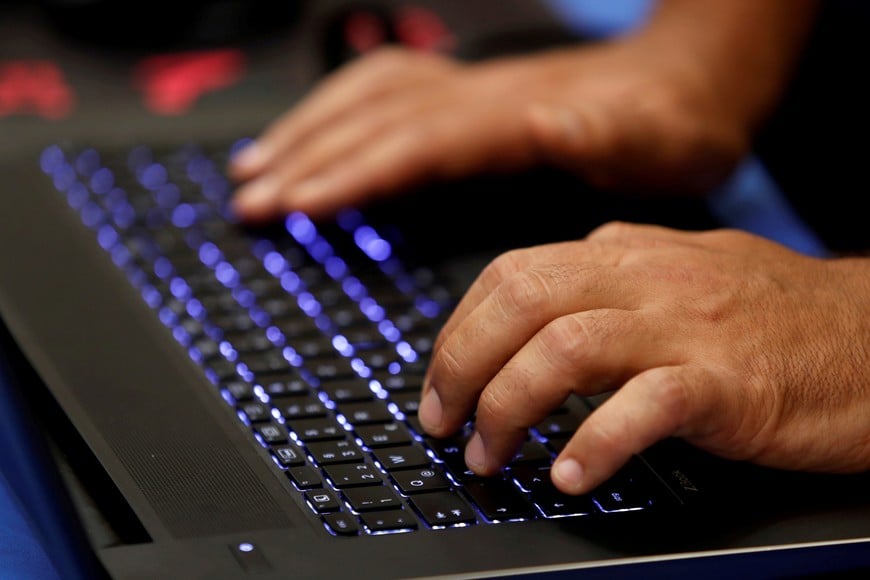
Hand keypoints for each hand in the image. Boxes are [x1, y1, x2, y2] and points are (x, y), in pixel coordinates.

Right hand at [227, 36, 749, 221]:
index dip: (353, 172)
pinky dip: (338, 113)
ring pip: (368, 98)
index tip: (296, 204)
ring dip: (307, 130)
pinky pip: (387, 92)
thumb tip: (548, 121)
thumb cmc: (674, 123)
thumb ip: (606, 132)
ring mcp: (472, 91)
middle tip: (249, 201)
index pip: (415, 142)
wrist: (691, 81)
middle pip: (375, 119)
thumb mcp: (660, 137)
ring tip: (253, 167)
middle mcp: (482, 96)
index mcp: (515, 115)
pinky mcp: (472, 98)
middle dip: (306, 159)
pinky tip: (317, 134)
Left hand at [418, 222, 869, 494]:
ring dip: (510, 409)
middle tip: (445, 424)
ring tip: (492, 457)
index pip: (511, 275)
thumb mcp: (677, 273)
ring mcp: (686, 327)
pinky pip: (643, 406)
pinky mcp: (727, 382)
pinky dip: (595, 444)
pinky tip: (570, 475)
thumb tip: (530, 307)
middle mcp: (646, 279)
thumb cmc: (772, 314)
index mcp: (625, 254)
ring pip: (564, 349)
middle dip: (462, 366)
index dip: (458, 332)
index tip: (440, 381)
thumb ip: (605, 281)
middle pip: (521, 303)